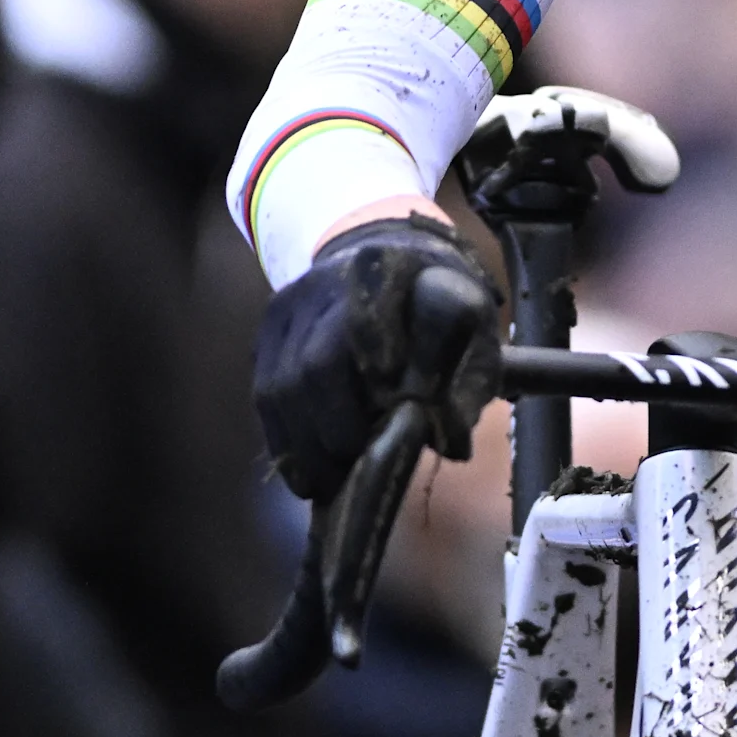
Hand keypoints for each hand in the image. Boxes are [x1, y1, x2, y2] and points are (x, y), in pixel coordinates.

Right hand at [252, 210, 503, 499]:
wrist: (380, 257)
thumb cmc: (434, 305)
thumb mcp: (472, 328)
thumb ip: (469, 380)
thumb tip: (451, 445)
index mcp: (385, 268)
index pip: (369, 303)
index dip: (375, 344)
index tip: (393, 393)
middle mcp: (325, 282)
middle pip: (317, 361)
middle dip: (338, 422)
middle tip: (358, 460)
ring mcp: (288, 310)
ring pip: (282, 386)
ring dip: (306, 443)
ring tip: (330, 480)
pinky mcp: (266, 336)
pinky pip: (264, 396)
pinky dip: (284, 440)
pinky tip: (306, 473)